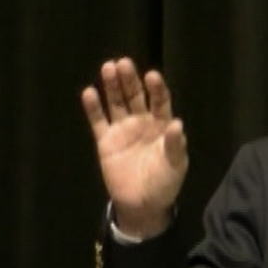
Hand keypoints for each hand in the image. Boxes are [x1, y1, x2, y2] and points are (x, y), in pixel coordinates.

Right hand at [81, 58, 187, 237]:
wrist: (143, 204)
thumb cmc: (165, 183)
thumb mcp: (176, 165)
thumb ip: (175, 145)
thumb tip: (177, 124)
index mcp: (162, 126)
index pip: (160, 101)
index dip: (156, 88)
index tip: (152, 75)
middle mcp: (142, 123)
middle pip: (135, 96)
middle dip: (130, 80)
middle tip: (123, 63)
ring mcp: (123, 130)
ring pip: (117, 103)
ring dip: (112, 86)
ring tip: (108, 68)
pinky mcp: (105, 141)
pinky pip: (98, 121)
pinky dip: (93, 107)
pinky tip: (90, 91)